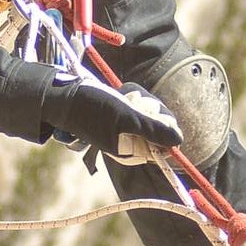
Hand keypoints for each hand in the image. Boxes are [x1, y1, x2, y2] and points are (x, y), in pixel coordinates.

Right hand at [50, 77, 181, 164]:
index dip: (162, 122)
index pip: (166, 140)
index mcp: (135, 151)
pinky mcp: (123, 115)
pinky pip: (138, 104)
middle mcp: (134, 142)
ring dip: (139, 98)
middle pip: (160, 123)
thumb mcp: (125, 118)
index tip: (146, 110)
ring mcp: (129, 128)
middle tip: (130, 100)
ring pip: (150, 110)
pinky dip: (131, 95)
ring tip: (122, 96)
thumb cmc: (93, 109)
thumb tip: (180, 141)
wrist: (66, 98)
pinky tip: (119, 94)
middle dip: (148, 107)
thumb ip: (153, 130)